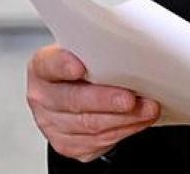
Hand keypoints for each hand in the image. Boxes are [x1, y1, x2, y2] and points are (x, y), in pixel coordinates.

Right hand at [26, 43, 160, 161]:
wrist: (77, 97)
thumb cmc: (85, 70)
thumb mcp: (86, 52)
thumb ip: (98, 50)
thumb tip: (132, 46)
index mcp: (43, 67)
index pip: (49, 64)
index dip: (63, 65)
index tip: (80, 66)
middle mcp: (43, 97)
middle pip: (73, 100)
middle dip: (105, 100)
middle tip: (129, 98)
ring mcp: (52, 124)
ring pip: (89, 124)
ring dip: (123, 118)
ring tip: (147, 109)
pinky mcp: (67, 144)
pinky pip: (97, 141)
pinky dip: (123, 130)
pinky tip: (138, 121)